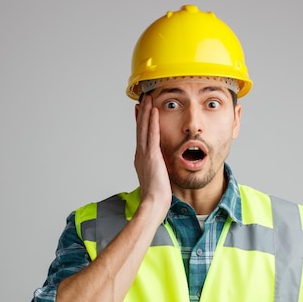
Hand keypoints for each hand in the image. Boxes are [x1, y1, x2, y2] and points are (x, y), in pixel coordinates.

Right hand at [134, 95, 171, 222]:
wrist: (154, 203)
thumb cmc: (157, 195)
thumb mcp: (157, 177)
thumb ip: (159, 168)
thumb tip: (162, 166)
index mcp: (141, 159)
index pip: (141, 136)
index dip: (140, 123)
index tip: (140, 111)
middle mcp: (140, 154)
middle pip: (140, 129)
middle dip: (142, 113)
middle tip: (142, 99)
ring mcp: (145, 154)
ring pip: (144, 128)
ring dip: (146, 112)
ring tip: (147, 99)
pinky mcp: (152, 155)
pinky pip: (152, 134)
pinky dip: (152, 122)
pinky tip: (154, 110)